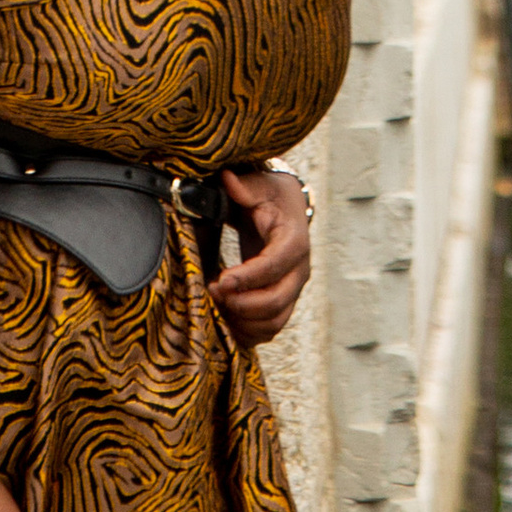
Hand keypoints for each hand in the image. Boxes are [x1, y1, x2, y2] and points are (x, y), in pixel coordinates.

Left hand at [213, 166, 312, 347]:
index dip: (247, 278)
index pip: (274, 266)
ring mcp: (292, 291)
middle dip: (242, 303)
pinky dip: (247, 332)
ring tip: (215, 304)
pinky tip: (224, 318)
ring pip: (274, 321)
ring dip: (243, 320)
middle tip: (212, 292)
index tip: (219, 280)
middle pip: (277, 301)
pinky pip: (268, 330)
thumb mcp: (259, 186)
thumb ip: (243, 186)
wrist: (285, 211)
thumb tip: (227, 179)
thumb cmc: (269, 198)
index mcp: (294, 241)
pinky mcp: (282, 304)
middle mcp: (299, 271)